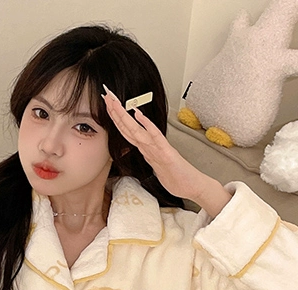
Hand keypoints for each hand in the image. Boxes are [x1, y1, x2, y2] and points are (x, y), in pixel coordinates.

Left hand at [102, 87, 230, 216]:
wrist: (190, 185)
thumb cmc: (175, 176)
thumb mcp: (155, 167)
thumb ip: (148, 157)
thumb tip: (141, 151)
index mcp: (146, 148)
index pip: (127, 131)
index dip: (116, 119)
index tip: (107, 107)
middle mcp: (150, 145)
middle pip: (129, 127)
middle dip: (116, 112)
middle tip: (107, 96)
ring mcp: (157, 147)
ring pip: (137, 129)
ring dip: (125, 115)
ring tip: (115, 102)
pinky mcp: (166, 152)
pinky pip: (154, 136)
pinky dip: (146, 124)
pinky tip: (138, 114)